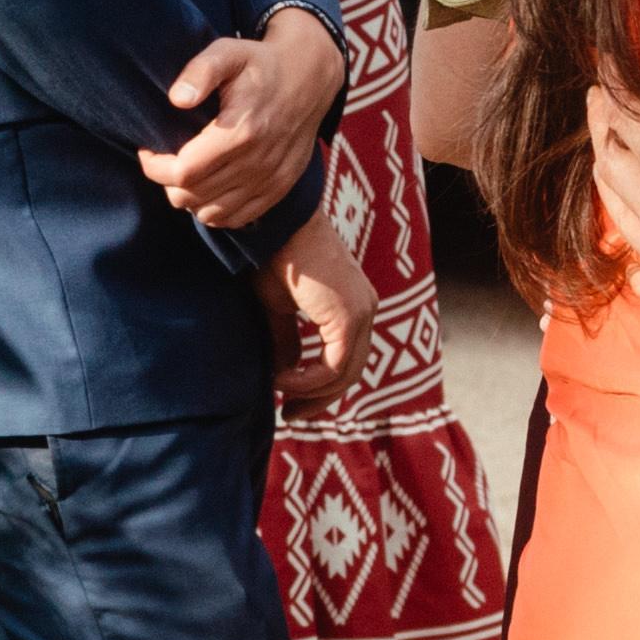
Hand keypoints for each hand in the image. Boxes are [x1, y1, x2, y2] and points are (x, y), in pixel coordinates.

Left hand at [147, 0, 342, 231]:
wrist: (310, 77)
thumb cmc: (260, 64)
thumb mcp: (229, 53)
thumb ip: (200, 71)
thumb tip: (177, 99)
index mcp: (241, 131)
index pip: (183, 172)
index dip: (155, 167)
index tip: (148, 151)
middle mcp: (257, 163)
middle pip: (191, 196)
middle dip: (167, 181)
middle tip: (164, 159)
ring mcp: (270, 180)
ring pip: (210, 213)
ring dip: (188, 198)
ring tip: (186, 172)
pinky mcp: (278, 189)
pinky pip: (235, 218)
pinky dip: (214, 210)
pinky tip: (208, 186)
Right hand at [257, 208, 368, 411]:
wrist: (276, 225)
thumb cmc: (274, 256)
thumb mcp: (279, 307)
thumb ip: (288, 341)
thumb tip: (285, 374)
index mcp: (355, 306)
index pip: (348, 359)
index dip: (322, 387)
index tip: (291, 401)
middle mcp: (366, 310)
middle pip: (351, 372)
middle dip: (320, 399)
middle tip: (289, 414)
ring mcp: (361, 313)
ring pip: (344, 374)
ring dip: (309, 391)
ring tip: (278, 394)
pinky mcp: (347, 317)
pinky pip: (333, 365)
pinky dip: (306, 379)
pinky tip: (280, 379)